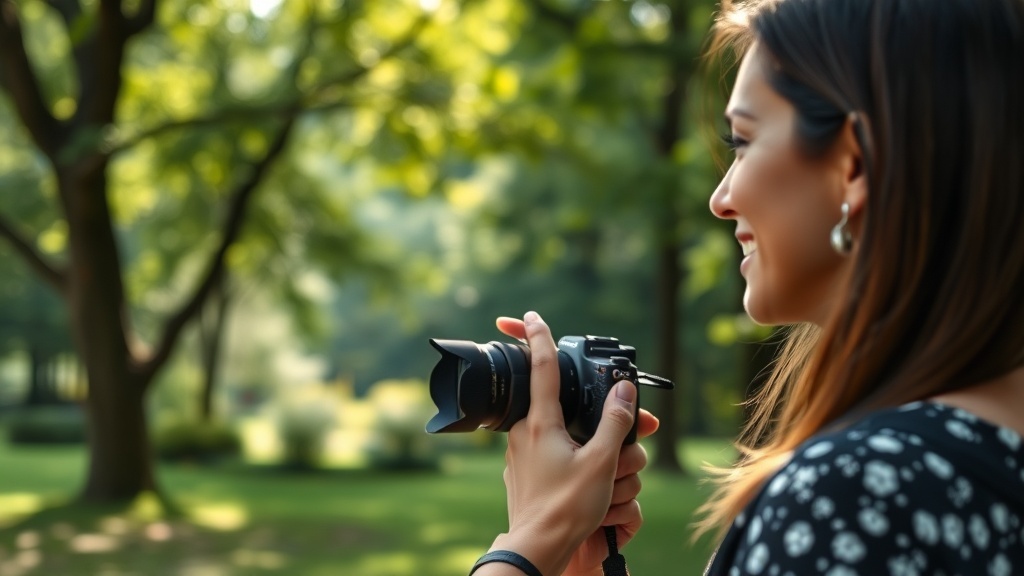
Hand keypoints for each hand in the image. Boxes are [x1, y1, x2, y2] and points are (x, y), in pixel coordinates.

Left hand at [482, 312, 659, 575]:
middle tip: (627, 434)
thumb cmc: (567, 508)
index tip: (531, 315)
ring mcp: (519, 454)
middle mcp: (524, 432)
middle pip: (561, 406)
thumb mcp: (601, 462)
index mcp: (540, 422)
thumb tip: (625, 390)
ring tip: (607, 476)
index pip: (540, 367)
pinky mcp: (521, 473)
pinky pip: (551, 455)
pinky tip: (587, 485)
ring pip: (560, 434)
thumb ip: (615, 422)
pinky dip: (572, 461)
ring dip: (587, 446)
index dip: (539, 336)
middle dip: (593, 416)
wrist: (537, 549)